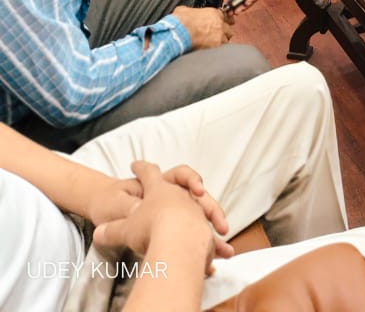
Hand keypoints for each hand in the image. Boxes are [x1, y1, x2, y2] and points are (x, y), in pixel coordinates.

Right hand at [92, 162, 232, 270]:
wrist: (178, 240)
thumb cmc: (150, 228)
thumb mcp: (125, 229)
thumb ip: (112, 230)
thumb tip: (98, 234)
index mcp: (158, 189)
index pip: (147, 172)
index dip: (141, 168)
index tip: (135, 164)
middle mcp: (179, 193)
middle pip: (185, 180)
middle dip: (188, 181)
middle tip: (193, 187)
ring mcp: (194, 207)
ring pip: (203, 203)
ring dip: (209, 211)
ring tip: (210, 223)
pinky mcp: (205, 225)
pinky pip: (210, 229)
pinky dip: (212, 238)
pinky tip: (218, 250)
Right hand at [173, 5, 234, 48]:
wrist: (179, 32)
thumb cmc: (180, 22)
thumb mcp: (185, 11)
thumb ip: (192, 12)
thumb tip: (188, 14)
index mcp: (213, 13)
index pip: (224, 16)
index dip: (221, 21)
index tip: (218, 24)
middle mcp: (219, 23)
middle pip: (229, 28)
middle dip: (224, 31)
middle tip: (218, 35)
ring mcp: (219, 34)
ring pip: (227, 38)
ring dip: (222, 41)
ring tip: (214, 44)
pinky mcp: (217, 45)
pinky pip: (222, 48)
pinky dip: (218, 49)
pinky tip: (212, 50)